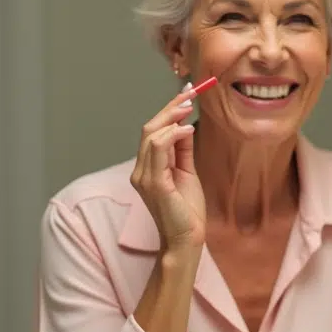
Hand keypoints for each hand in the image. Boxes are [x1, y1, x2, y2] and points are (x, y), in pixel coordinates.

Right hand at [130, 86, 205, 249]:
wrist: (186, 239)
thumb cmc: (187, 210)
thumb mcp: (187, 172)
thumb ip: (183, 150)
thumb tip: (185, 124)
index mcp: (147, 167)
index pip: (153, 131)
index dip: (168, 110)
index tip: (187, 93)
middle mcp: (140, 170)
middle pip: (149, 128)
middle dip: (170, 108)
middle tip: (190, 93)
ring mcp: (144, 176)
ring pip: (150, 135)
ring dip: (171, 117)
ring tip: (189, 107)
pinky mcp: (154, 184)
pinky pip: (158, 150)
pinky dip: (172, 135)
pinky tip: (188, 129)